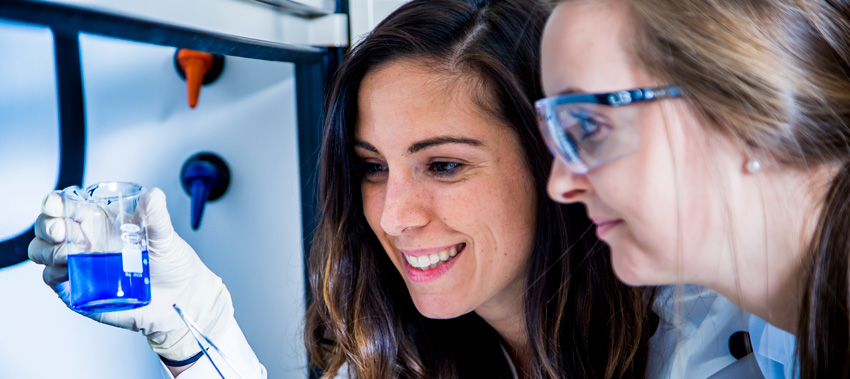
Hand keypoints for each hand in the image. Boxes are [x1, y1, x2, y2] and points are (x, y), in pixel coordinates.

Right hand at [28, 187, 233, 360]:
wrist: (179, 299)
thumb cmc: (171, 264)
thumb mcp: (166, 237)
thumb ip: (157, 216)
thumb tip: (154, 195)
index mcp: (102, 222)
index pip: (69, 206)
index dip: (56, 202)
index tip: (55, 204)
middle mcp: (87, 241)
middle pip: (48, 227)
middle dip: (47, 226)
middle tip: (62, 231)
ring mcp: (79, 265)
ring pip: (43, 251)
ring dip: (46, 249)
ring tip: (68, 253)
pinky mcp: (78, 289)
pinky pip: (53, 279)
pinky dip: (53, 273)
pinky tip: (68, 270)